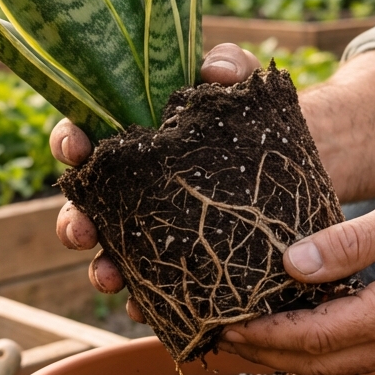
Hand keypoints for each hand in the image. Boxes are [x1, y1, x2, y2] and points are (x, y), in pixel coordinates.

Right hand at [50, 43, 260, 320]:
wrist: (304, 161)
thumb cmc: (254, 117)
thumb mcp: (244, 84)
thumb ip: (230, 64)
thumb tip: (215, 70)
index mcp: (132, 139)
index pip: (86, 138)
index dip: (71, 142)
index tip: (77, 147)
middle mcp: (132, 188)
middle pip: (86, 206)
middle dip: (73, 222)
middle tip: (82, 231)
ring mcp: (154, 228)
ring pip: (111, 253)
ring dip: (102, 269)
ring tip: (109, 278)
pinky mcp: (183, 262)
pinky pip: (154, 288)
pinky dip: (146, 301)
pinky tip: (147, 310)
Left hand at [218, 183, 374, 374]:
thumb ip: (350, 243)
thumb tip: (292, 264)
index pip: (315, 336)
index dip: (265, 335)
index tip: (224, 323)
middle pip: (319, 364)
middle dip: (265, 354)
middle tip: (219, 334)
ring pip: (335, 366)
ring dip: (288, 356)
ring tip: (246, 334)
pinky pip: (355, 357)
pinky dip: (317, 349)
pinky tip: (296, 328)